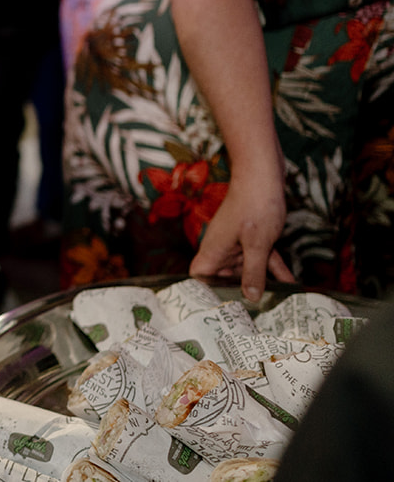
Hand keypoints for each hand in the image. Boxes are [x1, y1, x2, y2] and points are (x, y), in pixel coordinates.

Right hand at [189, 170, 294, 301]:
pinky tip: (290, 282)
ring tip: (277, 301)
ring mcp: (237, 241)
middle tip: (255, 312)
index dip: (204, 290)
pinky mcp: (252, 236)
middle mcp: (222, 247)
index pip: (199, 275)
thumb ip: (254, 272)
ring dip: (261, 280)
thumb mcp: (258, 244)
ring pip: (246, 267)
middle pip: (225, 276)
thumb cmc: (255, 206)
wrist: (264, 176)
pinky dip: (272, 268)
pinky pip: (260, 257)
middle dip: (239, 291)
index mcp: (214, 249)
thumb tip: (250, 297)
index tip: (221, 305)